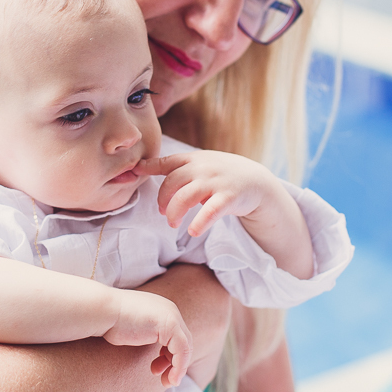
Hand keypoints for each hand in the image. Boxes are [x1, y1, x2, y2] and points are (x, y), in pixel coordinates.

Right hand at [102, 289, 191, 386]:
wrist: (102, 312)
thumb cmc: (109, 322)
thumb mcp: (133, 329)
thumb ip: (145, 335)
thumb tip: (151, 353)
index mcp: (162, 309)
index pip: (176, 336)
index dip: (170, 357)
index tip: (156, 370)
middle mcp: (170, 310)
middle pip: (184, 342)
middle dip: (176, 364)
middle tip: (165, 380)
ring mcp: (171, 316)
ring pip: (186, 348)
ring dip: (179, 368)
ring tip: (168, 382)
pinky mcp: (169, 324)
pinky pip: (182, 350)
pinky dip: (179, 367)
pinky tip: (171, 378)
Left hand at [137, 151, 292, 237]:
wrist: (256, 181)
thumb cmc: (221, 175)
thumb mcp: (200, 165)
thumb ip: (176, 167)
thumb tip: (142, 166)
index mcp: (194, 159)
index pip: (168, 161)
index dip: (149, 166)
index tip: (134, 170)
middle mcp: (203, 168)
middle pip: (171, 182)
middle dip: (163, 200)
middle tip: (162, 213)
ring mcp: (216, 181)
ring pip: (185, 197)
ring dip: (174, 213)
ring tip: (174, 223)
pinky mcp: (229, 197)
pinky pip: (209, 212)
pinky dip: (199, 223)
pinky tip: (193, 231)